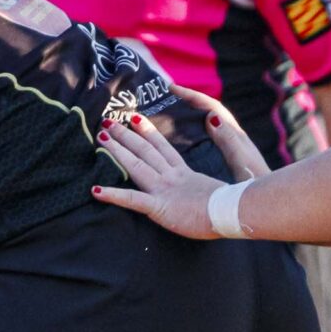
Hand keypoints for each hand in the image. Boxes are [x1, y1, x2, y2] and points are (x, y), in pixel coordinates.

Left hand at [94, 111, 227, 238]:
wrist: (234, 213)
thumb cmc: (229, 208)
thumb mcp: (215, 193)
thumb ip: (203, 189)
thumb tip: (206, 191)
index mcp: (184, 173)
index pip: (162, 148)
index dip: (147, 132)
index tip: (133, 119)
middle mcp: (172, 177)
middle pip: (145, 151)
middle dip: (125, 135)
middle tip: (107, 122)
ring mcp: (164, 190)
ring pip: (136, 166)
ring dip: (116, 152)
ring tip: (99, 139)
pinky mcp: (159, 207)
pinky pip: (132, 200)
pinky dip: (113, 195)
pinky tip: (95, 190)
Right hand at [168, 85, 270, 182]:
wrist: (265, 202)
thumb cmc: (254, 184)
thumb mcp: (240, 162)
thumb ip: (228, 140)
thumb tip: (211, 116)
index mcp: (234, 135)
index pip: (211, 107)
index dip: (192, 96)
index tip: (173, 89)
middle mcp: (232, 137)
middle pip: (208, 111)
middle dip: (189, 101)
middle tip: (166, 95)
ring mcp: (230, 147)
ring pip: (206, 124)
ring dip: (188, 116)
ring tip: (168, 114)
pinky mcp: (227, 159)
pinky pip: (205, 139)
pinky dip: (191, 133)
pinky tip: (179, 140)